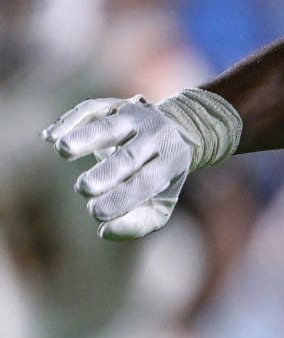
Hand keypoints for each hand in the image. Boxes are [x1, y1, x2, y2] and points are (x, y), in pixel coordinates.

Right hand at [43, 89, 239, 239]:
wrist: (178, 130)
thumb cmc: (161, 177)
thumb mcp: (160, 203)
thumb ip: (138, 223)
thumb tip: (104, 232)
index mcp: (172, 161)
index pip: (146, 182)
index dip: (122, 199)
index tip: (96, 213)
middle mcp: (157, 135)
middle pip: (129, 157)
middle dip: (106, 173)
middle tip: (85, 188)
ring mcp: (135, 116)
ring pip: (109, 126)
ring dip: (85, 137)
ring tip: (63, 150)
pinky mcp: (113, 105)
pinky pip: (91, 109)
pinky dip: (70, 120)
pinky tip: (50, 136)